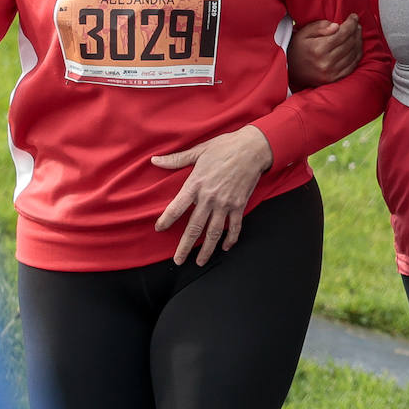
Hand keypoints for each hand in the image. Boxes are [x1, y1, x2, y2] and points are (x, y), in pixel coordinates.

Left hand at [151, 126, 273, 265]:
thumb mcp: (199, 151)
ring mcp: (225, 203)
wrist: (252, 148)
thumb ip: (177, 160)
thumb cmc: (225, 147)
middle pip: (194, 227)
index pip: (176, 207)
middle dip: (185, 246)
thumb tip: (155, 160)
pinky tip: (225, 247)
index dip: (166, 220)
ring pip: (214, 232)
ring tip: (200, 261)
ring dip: (206, 249)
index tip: (159, 229)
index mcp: (196, 184)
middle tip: (178, 260)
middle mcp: (209, 197)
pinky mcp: (239, 204)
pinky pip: (234, 226)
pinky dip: (230, 238)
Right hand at [287, 14, 362, 87]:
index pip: (342, 33)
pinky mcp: (335, 79)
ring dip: (358, 41)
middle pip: (350, 43)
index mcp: (318, 49)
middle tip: (356, 24)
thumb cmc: (297, 48)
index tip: (354, 17)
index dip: (351, 23)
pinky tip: (356, 46)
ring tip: (357, 33)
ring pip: (353, 54)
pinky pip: (352, 65)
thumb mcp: (304, 33)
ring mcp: (332, 73)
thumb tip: (336, 26)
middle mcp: (326, 62)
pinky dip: (357, 54)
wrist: (290, 70)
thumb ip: (320, 27)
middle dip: (356, 31)